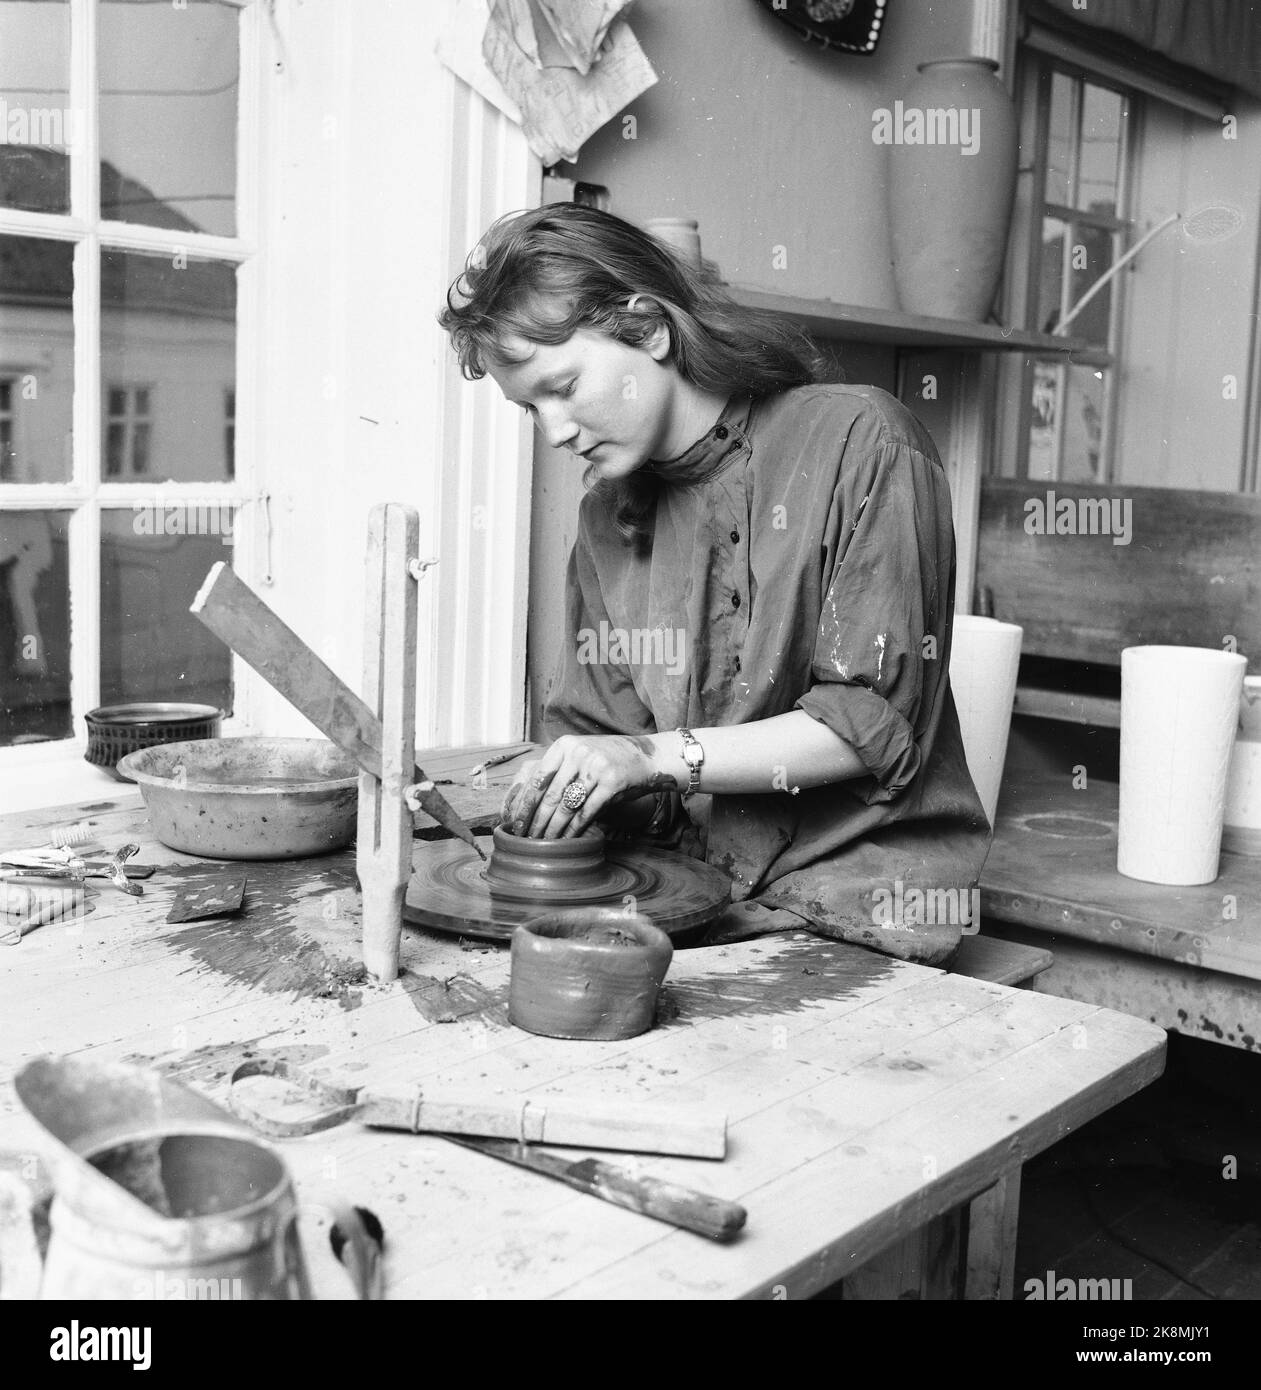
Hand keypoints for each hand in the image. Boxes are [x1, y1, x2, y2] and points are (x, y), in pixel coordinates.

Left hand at [499, 734, 678, 839]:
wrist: (648, 757)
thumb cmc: (608, 760)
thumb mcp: (580, 755)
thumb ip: (558, 771)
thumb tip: (527, 802)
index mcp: (565, 745)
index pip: (537, 778)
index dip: (524, 803)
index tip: (515, 822)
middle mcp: (578, 753)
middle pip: (549, 795)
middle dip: (535, 821)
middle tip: (526, 838)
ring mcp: (596, 767)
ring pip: (566, 807)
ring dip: (552, 829)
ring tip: (543, 843)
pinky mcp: (612, 783)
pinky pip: (586, 813)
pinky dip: (574, 830)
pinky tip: (566, 840)